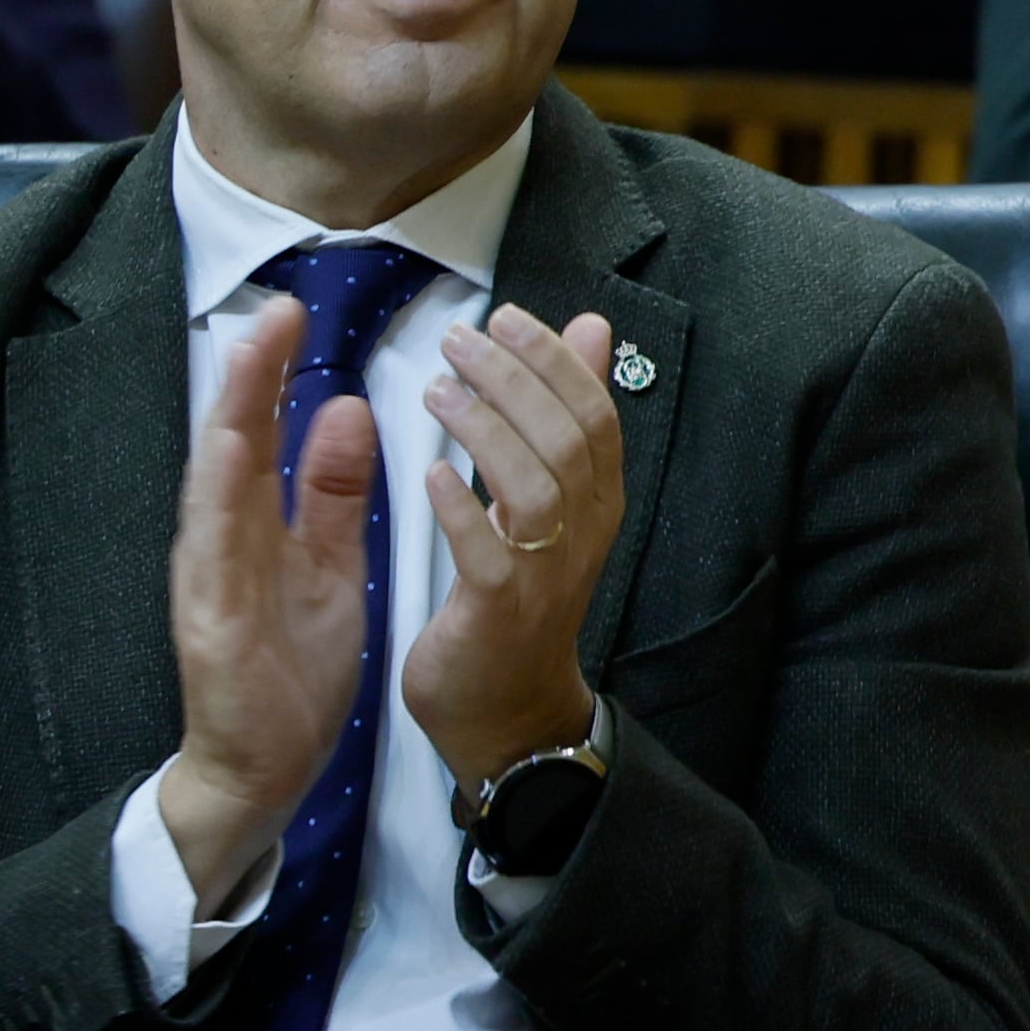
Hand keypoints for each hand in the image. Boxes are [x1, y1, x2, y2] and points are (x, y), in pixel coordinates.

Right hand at [157, 297, 379, 912]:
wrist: (266, 764)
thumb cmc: (293, 662)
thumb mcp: (329, 562)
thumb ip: (332, 490)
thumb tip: (346, 405)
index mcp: (255, 520)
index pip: (262, 430)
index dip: (275, 370)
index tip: (296, 310)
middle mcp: (223, 537)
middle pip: (232, 440)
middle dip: (251, 374)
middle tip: (276, 308)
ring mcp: (209, 577)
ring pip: (214, 484)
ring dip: (230, 418)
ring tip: (250, 359)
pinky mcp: (208, 623)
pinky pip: (212, 555)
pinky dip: (217, 501)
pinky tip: (226, 457)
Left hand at [401, 305, 623, 791]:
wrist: (508, 713)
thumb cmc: (521, 594)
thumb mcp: (554, 498)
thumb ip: (567, 411)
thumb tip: (592, 327)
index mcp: (598, 500)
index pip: (595, 412)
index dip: (553, 359)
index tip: (505, 317)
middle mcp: (583, 532)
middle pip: (567, 437)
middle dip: (514, 378)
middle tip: (460, 340)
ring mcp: (546, 574)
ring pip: (533, 486)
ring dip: (485, 429)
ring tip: (436, 392)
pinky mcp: (500, 612)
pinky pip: (488, 553)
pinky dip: (462, 509)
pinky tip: (431, 474)